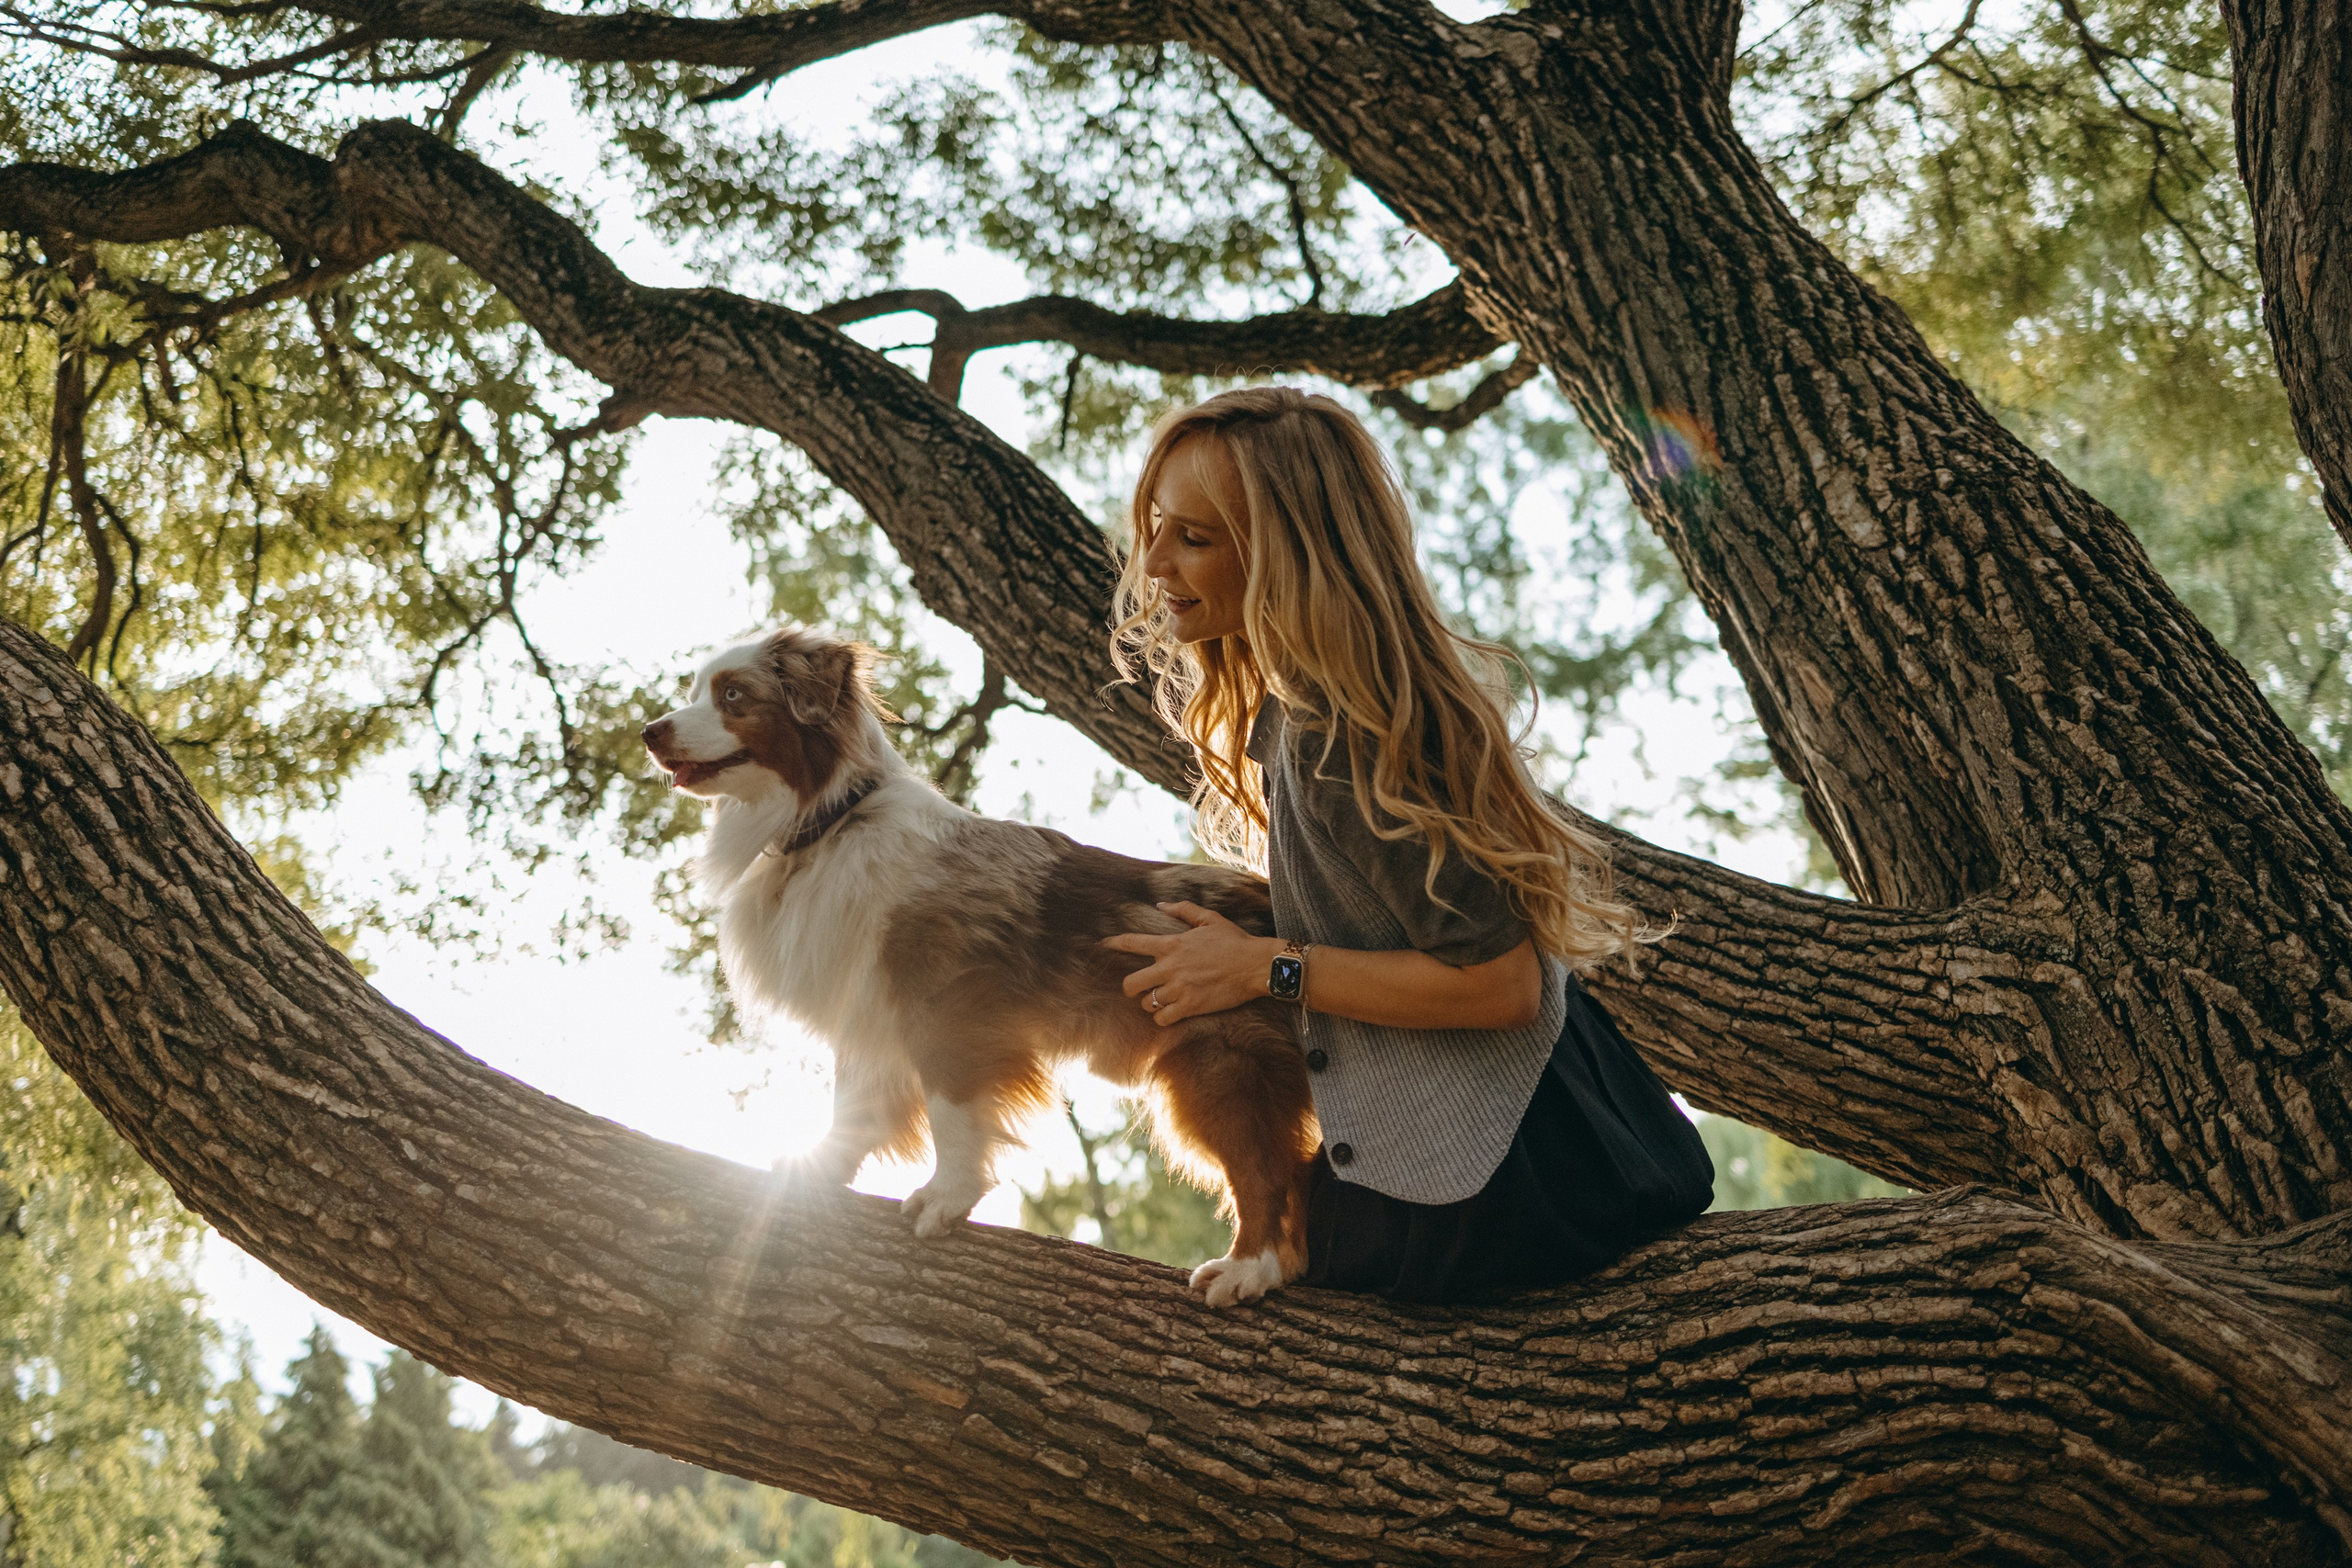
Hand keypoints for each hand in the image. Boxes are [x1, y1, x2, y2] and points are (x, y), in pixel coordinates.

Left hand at [1101, 901, 1281, 1026]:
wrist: (1255, 965)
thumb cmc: (1234, 941)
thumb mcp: (1209, 918)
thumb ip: (1183, 909)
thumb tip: (1160, 905)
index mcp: (1172, 944)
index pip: (1133, 943)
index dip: (1114, 944)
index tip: (1104, 945)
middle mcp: (1170, 967)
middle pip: (1131, 983)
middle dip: (1131, 988)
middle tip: (1138, 989)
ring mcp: (1179, 989)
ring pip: (1146, 1003)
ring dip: (1150, 1003)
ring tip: (1160, 1001)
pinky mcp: (1190, 1006)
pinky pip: (1162, 1018)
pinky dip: (1163, 1018)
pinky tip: (1170, 1013)